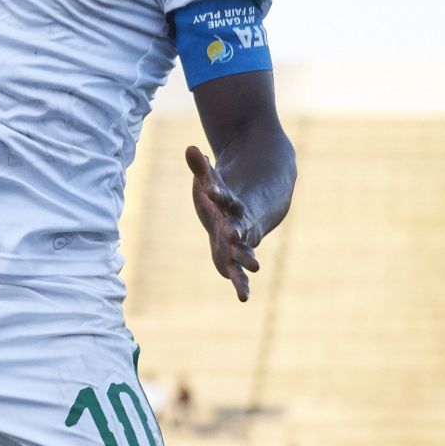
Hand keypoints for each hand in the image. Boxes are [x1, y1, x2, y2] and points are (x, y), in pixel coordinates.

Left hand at [186, 145, 259, 300]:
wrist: (250, 210)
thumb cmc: (223, 195)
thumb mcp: (210, 181)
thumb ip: (201, 169)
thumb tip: (190, 148)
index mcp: (234, 203)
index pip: (226, 197)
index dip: (219, 194)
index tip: (211, 192)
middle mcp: (241, 223)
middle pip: (240, 226)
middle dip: (238, 231)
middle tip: (236, 235)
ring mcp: (241, 241)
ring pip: (244, 251)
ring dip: (246, 259)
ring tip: (255, 267)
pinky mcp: (235, 256)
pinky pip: (239, 271)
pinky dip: (241, 282)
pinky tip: (243, 297)